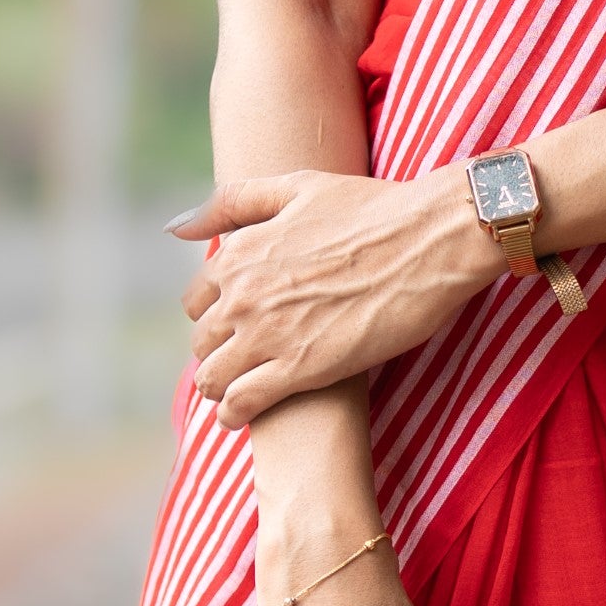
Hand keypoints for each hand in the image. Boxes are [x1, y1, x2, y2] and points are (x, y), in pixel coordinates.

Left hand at [176, 167, 489, 416]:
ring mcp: (267, 334)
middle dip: (219, 353)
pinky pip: (242, 403)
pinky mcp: (299, 369)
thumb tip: (175, 226)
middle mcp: (242, 294)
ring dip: (221, 388)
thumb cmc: (373, 209)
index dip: (215, 315)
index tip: (238, 325)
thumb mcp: (296, 188)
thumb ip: (232, 204)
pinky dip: (235, 414)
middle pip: (202, 342)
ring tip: (240, 393)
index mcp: (239, 253)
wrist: (430, 240)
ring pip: (213, 378)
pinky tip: (244, 417)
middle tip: (245, 362)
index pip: (197, 301)